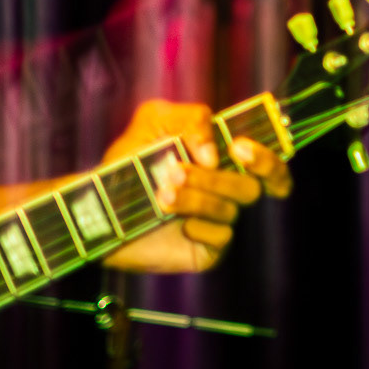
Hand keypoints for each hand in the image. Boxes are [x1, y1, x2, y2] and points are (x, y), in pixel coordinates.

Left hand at [101, 99, 290, 274]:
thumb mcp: (156, 121)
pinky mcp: (207, 250)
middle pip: (254, 187)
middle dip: (216, 178)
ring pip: (231, 209)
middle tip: (178, 170)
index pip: (270, 167)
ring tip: (160, 192)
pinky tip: (176, 224)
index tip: (239, 147)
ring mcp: (219, 222)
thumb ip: (192, 119)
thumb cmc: (129, 161)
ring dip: (195, 197)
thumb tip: (215, 154)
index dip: (267, 160)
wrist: (97, 206)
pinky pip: (221, 237)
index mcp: (226, 162)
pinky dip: (198, 225)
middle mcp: (227, 192)